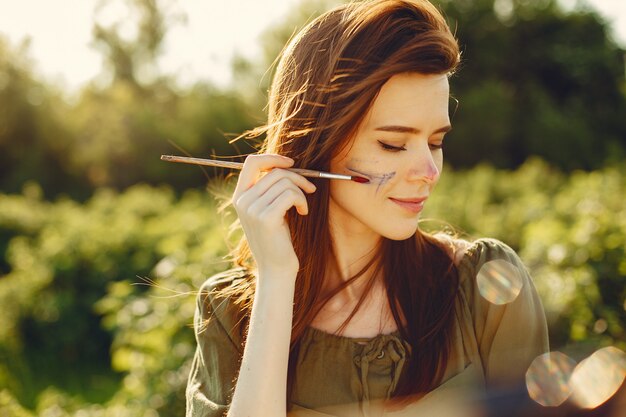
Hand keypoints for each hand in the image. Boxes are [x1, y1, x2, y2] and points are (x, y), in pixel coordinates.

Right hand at [232, 154, 316, 276]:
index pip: (251, 163)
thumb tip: (286, 165)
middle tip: (310, 188)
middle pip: (274, 172)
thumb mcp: (268, 211)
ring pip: (285, 182)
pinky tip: (303, 213)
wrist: (275, 269)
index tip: (292, 163)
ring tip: (303, 206)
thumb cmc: (277, 239)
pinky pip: (290, 195)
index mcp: (240, 197)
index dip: (273, 158)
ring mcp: (252, 209)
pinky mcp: (266, 218)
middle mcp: (242, 201)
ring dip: (301, 191)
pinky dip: (302, 201)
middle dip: (297, 177)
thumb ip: (269, 190)